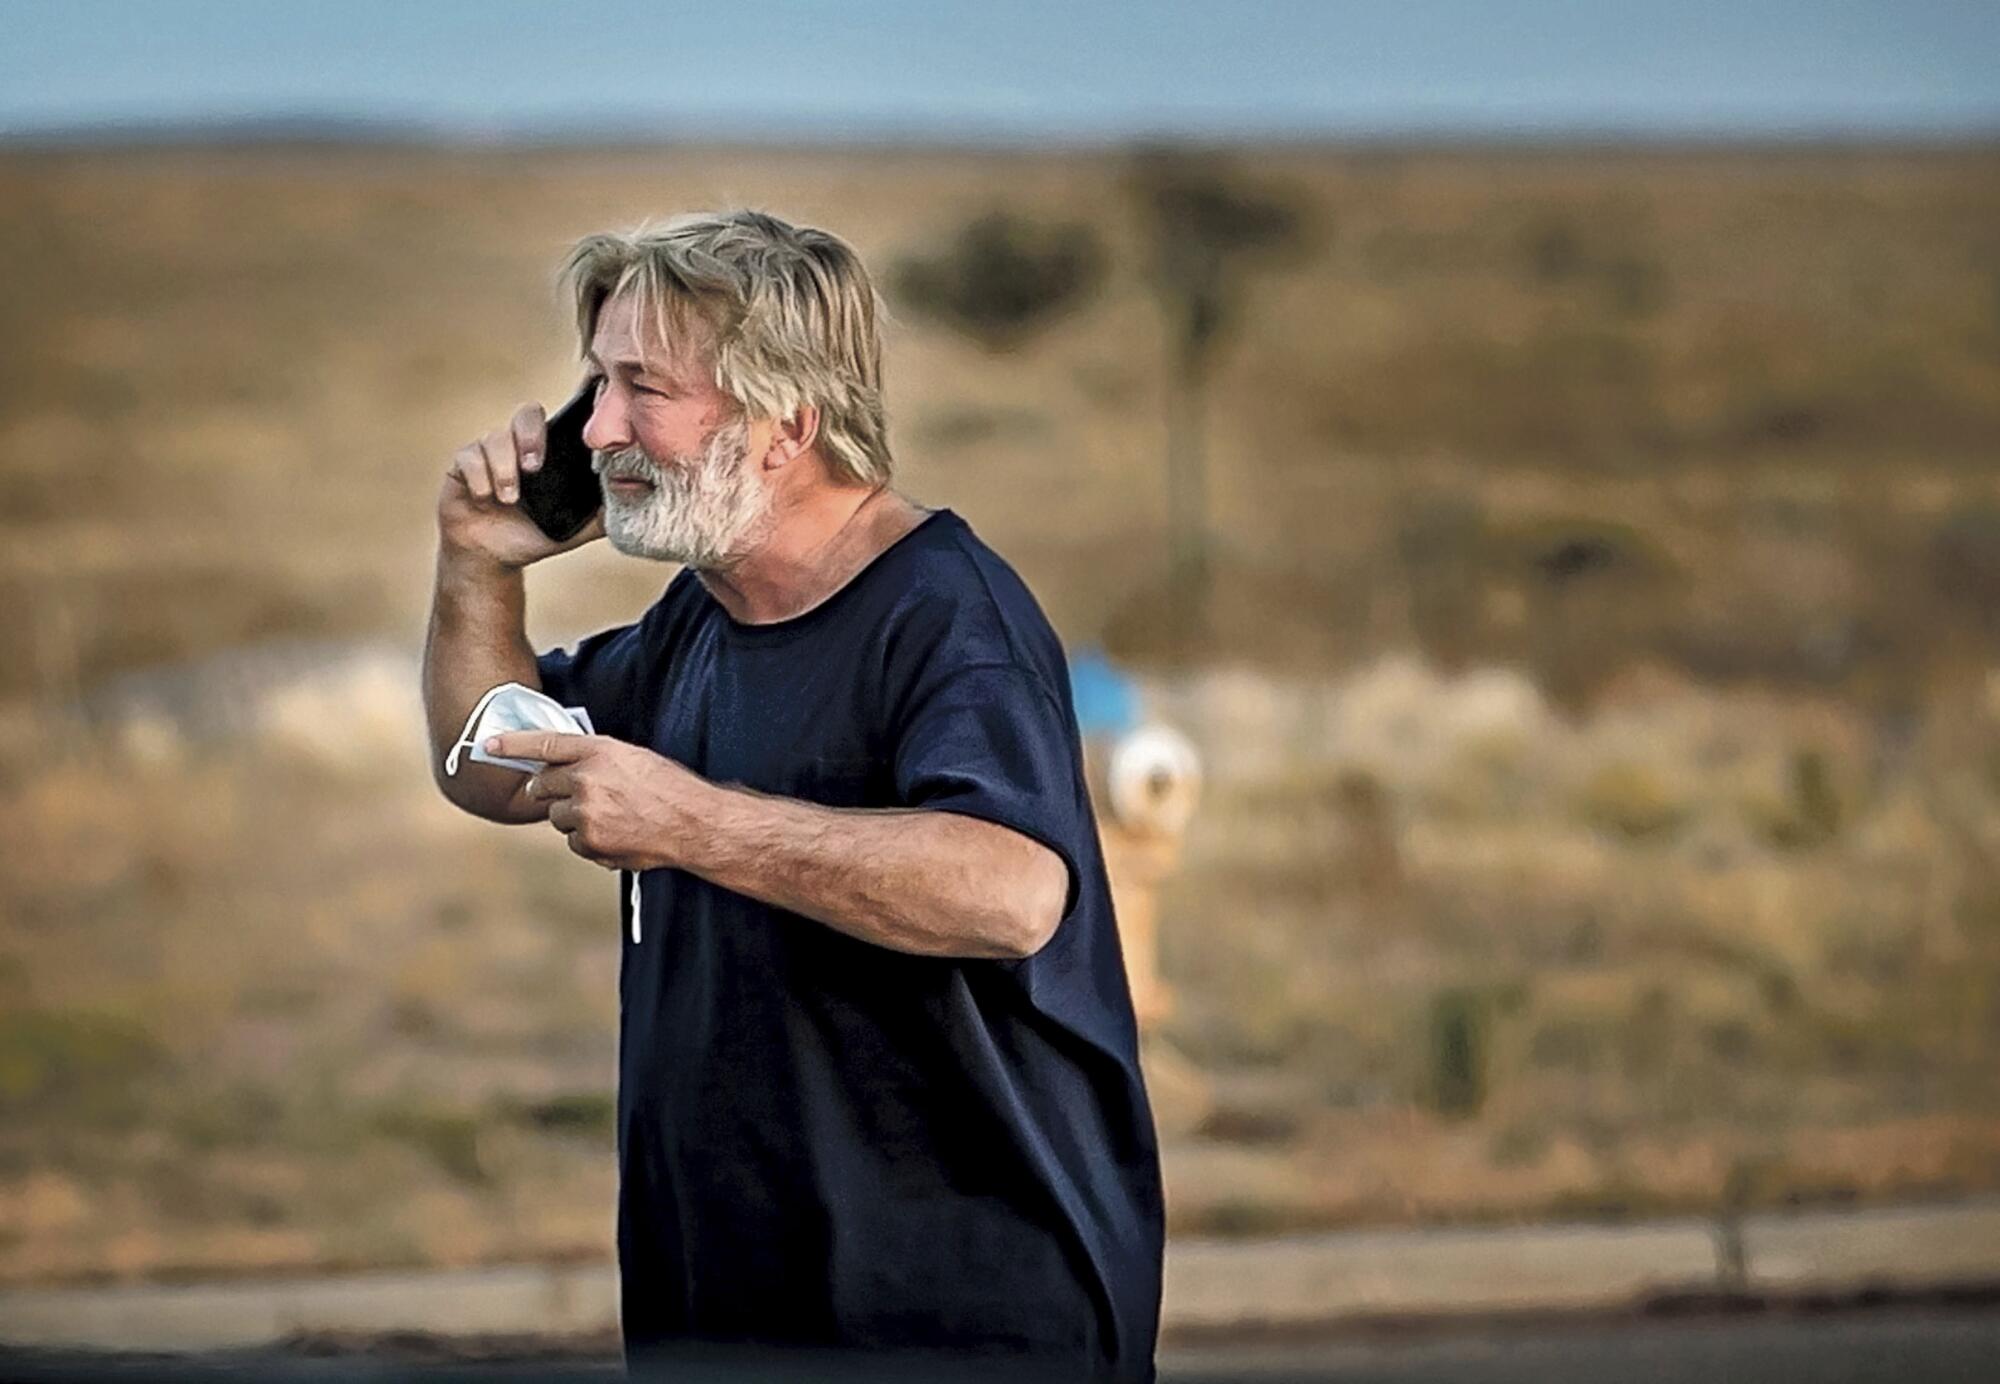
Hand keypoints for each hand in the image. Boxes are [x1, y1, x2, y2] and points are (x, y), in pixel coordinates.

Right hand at [437, 401, 604, 570]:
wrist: (494, 559)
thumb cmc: (534, 535)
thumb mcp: (575, 527)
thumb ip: (602, 513)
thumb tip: (635, 500)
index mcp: (548, 452)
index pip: (558, 418)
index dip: (569, 411)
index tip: (579, 427)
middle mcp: (518, 445)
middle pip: (527, 413)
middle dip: (531, 437)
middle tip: (535, 467)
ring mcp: (489, 452)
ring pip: (494, 438)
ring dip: (504, 469)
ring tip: (509, 499)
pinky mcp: (462, 465)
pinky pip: (469, 458)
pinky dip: (480, 479)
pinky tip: (485, 499)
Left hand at [486, 731, 709, 870]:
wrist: (693, 823)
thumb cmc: (669, 788)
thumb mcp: (632, 758)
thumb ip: (595, 760)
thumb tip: (564, 769)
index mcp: (599, 751)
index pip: (545, 743)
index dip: (512, 744)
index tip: (487, 745)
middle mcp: (586, 779)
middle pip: (542, 785)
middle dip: (548, 790)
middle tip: (572, 794)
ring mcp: (585, 813)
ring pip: (557, 816)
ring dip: (573, 817)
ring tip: (612, 817)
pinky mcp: (589, 842)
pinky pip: (573, 842)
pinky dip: (589, 841)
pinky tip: (617, 834)